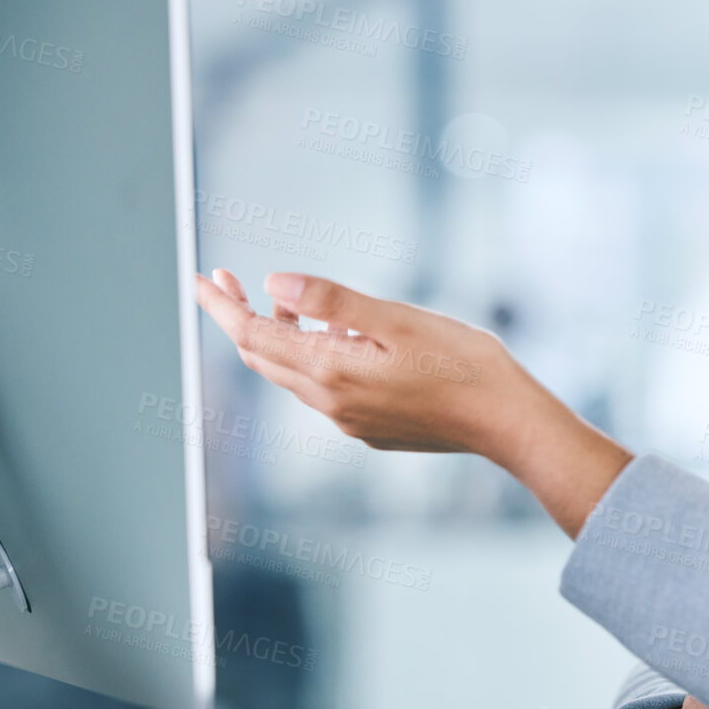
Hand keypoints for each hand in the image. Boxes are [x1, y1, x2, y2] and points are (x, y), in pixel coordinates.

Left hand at [195, 269, 630, 536]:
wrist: (505, 422)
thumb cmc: (462, 365)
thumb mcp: (397, 318)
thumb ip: (332, 300)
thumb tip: (274, 283)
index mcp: (332, 369)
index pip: (254, 336)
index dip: (222, 306)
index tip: (202, 278)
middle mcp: (331, 402)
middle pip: (263, 359)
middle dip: (240, 320)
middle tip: (229, 281)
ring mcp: (350, 421)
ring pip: (293, 376)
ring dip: (279, 338)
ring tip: (289, 302)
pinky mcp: (372, 430)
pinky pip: (324, 392)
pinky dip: (313, 359)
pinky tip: (337, 340)